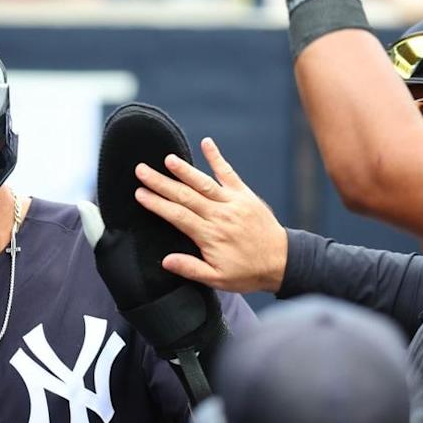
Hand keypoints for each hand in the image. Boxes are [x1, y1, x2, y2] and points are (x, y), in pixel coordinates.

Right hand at [133, 137, 287, 292]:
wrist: (282, 262)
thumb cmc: (247, 272)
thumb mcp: (217, 279)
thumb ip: (191, 269)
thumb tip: (165, 261)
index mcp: (210, 236)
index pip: (177, 216)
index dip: (157, 204)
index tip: (139, 193)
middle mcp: (220, 216)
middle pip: (185, 196)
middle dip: (161, 183)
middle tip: (141, 170)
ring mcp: (233, 203)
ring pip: (203, 183)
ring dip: (184, 170)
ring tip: (166, 159)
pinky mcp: (244, 195)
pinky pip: (229, 174)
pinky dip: (217, 158)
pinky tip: (206, 143)